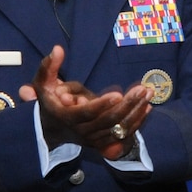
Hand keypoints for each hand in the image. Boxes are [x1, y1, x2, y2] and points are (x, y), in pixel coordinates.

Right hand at [22, 45, 151, 157]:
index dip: (102, 104)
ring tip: (149, 93)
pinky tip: (147, 107)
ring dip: (136, 111)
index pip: (86, 113)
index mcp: (67, 117)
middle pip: (107, 121)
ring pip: (118, 128)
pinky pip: (123, 134)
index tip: (118, 93)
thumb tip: (57, 49)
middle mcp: (81, 131)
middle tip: (143, 89)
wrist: (51, 130)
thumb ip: (48, 67)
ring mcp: (93, 139)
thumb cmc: (49, 102)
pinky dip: (136, 121)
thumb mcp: (42, 84)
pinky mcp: (103, 142)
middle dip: (127, 104)